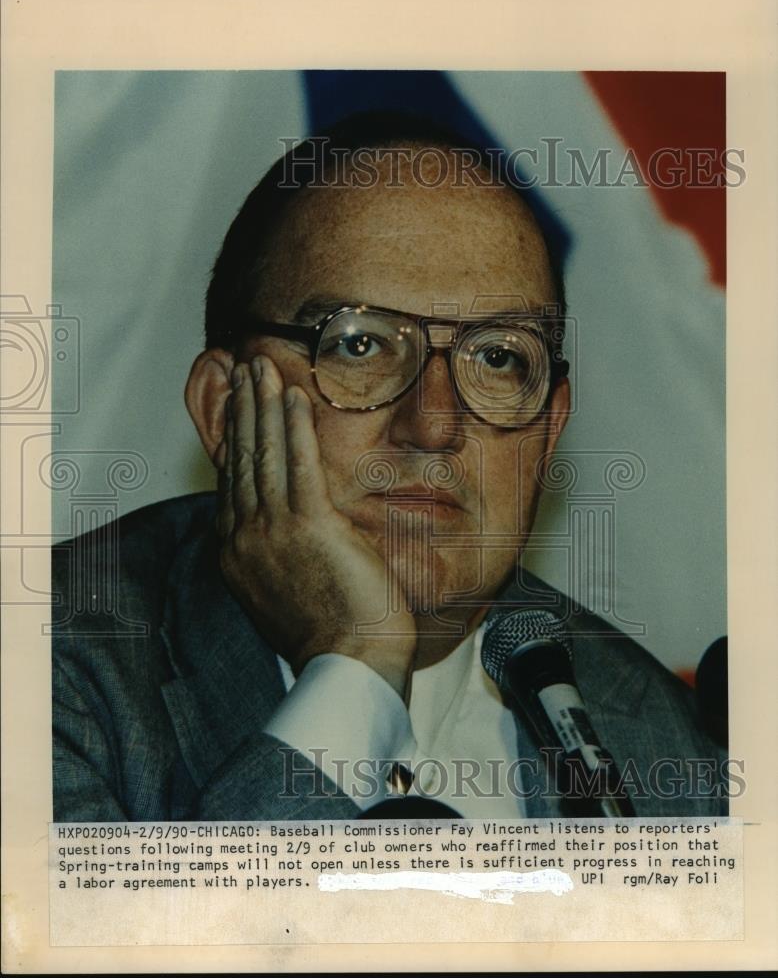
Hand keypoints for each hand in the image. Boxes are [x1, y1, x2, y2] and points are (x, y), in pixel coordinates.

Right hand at [217, 355, 416, 697]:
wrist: (349, 662)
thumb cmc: (329, 633)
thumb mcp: (285, 589)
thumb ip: (276, 552)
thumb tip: (285, 528)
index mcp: (236, 553)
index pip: (231, 480)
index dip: (233, 436)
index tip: (236, 406)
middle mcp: (244, 537)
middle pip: (241, 458)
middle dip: (242, 407)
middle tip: (242, 369)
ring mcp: (273, 529)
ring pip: (264, 453)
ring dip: (262, 404)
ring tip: (261, 368)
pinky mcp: (310, 524)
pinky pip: (299, 463)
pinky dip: (294, 426)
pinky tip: (294, 396)